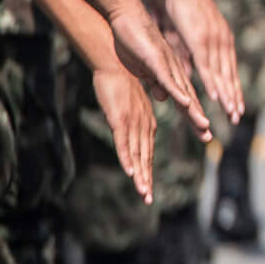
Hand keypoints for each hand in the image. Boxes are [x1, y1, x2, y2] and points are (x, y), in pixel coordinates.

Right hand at [90, 66, 158, 203]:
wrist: (116, 63)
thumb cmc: (122, 82)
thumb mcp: (130, 105)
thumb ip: (133, 118)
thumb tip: (133, 127)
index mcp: (146, 122)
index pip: (147, 151)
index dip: (146, 170)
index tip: (147, 189)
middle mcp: (143, 125)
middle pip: (145, 157)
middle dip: (146, 179)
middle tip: (148, 200)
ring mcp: (132, 122)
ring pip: (137, 154)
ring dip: (139, 174)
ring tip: (143, 193)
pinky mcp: (121, 118)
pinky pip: (124, 142)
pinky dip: (128, 158)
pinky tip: (130, 172)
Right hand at [108, 5, 212, 140]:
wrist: (127, 16)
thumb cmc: (135, 41)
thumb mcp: (147, 68)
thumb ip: (158, 82)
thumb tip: (166, 99)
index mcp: (172, 74)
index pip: (186, 99)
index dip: (195, 117)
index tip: (204, 135)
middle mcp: (174, 70)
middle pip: (190, 98)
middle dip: (198, 119)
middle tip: (208, 138)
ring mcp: (167, 64)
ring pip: (184, 90)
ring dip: (194, 109)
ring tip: (204, 126)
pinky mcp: (157, 58)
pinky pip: (169, 77)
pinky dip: (177, 90)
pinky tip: (186, 103)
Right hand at [160, 0, 244, 123]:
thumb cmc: (181, 4)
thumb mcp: (187, 32)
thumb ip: (188, 51)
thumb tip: (187, 67)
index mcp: (219, 39)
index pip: (228, 69)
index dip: (232, 88)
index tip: (236, 106)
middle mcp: (221, 41)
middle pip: (229, 75)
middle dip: (234, 96)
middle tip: (237, 117)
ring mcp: (212, 41)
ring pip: (221, 74)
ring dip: (227, 95)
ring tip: (231, 113)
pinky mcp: (200, 39)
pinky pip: (207, 65)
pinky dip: (212, 82)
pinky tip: (216, 97)